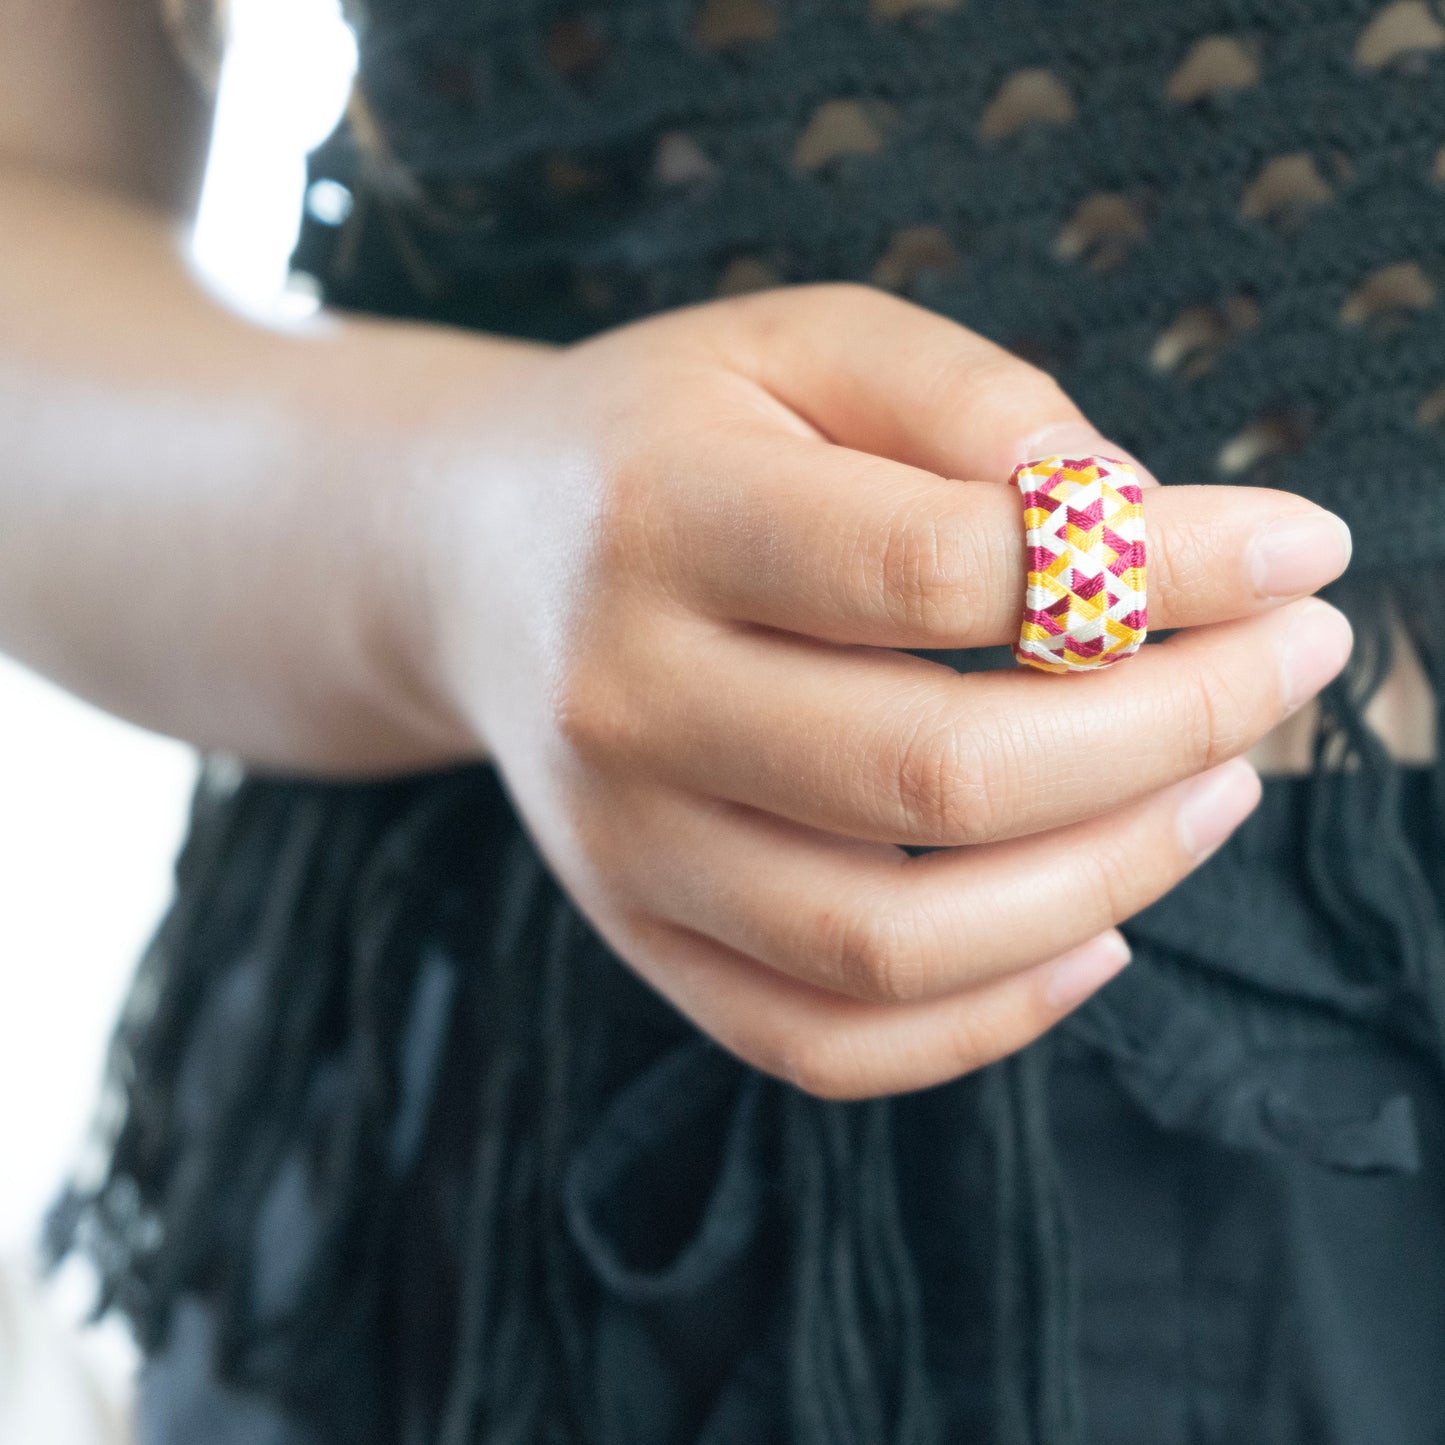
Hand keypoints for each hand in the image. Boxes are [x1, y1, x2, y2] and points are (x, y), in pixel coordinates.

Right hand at [410, 284, 1352, 1098]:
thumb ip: (972, 399)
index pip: (947, 571)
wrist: (477, 558)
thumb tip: (1141, 521)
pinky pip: (824, 1042)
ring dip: (1107, 880)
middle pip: (939, 775)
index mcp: (662, 518)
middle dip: (1172, 729)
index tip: (1299, 550)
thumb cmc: (666, 438)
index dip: (1164, 571)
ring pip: (893, 945)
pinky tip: (1093, 935)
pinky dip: (988, 1022)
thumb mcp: (802, 344)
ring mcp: (623, 847)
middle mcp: (624, 701)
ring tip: (1216, 791)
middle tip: (1290, 669)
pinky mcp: (641, 935)